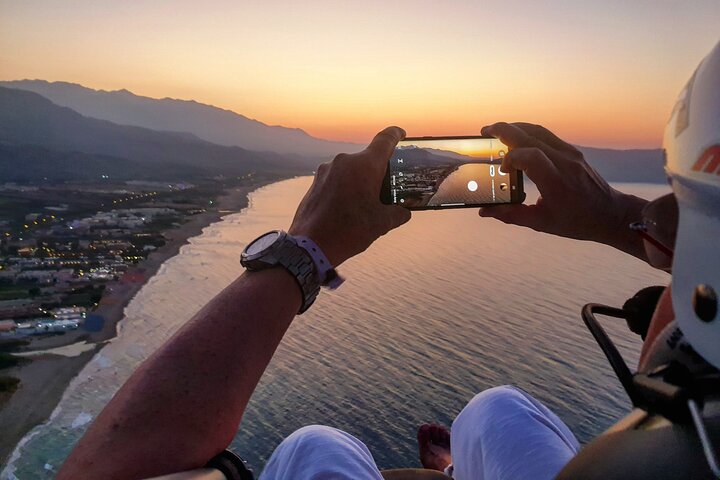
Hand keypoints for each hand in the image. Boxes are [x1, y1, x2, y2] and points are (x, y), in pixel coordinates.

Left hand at [289, 126, 410, 265]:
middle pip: (367, 160)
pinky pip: (336, 179)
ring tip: (364, 204)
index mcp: (364, 165)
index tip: (401, 134)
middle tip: (385, 189)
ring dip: (360, 182)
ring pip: (350, 171)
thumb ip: (397, 213)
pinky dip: (345, 188)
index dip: (395, 135)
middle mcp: (344, 161)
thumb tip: (404, 212)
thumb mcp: (381, 224)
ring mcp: (326, 171)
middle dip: (377, 173)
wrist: (310, 246)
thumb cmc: (348, 231)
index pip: (385, 140)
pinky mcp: (315, 182)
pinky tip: (347, 208)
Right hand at [479, 122, 648, 258]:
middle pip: (530, 135)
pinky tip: (517, 139)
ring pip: (538, 130)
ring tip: (497, 131)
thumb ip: (511, 215)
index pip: (529, 155)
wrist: (611, 214)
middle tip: (485, 131)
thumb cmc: (578, 221)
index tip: (503, 170)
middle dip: (504, 130)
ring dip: (516, 127)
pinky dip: (528, 133)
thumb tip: (485, 211)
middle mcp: (564, 162)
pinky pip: (547, 135)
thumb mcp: (541, 222)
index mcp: (556, 181)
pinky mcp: (572, 152)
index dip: (510, 158)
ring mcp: (570, 154)